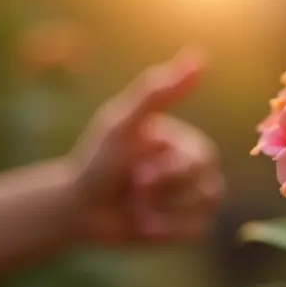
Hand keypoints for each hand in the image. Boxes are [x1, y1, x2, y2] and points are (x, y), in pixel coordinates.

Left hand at [69, 47, 222, 242]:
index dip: (168, 171)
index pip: (202, 160)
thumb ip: (158, 90)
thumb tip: (200, 55)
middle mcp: (195, 167)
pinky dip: (166, 231)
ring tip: (137, 207)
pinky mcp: (186, 226)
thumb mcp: (124, 122)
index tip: (133, 167)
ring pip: (206, 209)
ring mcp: (193, 198)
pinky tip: (142, 224)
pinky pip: (197, 231)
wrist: (77, 208)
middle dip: (163, 191)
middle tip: (131, 187)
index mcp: (185, 140)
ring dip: (164, 212)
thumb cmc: (98, 159)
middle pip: (208, 186)